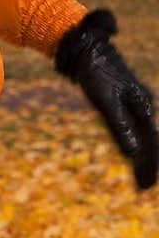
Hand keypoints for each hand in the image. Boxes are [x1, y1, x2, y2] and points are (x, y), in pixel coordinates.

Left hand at [55, 8, 158, 190]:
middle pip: (150, 141)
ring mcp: (136, 103)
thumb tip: (132, 155)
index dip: (149, 165)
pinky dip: (135, 143)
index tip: (146, 185)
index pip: (150, 142)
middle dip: (148, 165)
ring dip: (143, 157)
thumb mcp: (106, 103)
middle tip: (144, 188)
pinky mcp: (126, 101)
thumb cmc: (96, 74)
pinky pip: (135, 127)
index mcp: (143, 105)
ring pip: (143, 135)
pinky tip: (132, 155)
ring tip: (141, 180)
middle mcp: (144, 105)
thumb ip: (120, 128)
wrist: (88, 49)